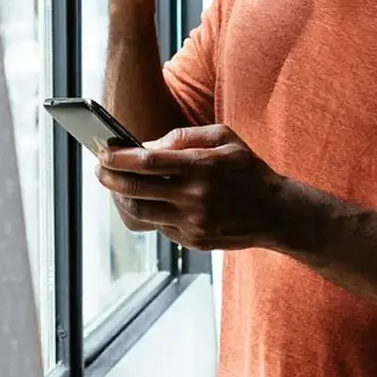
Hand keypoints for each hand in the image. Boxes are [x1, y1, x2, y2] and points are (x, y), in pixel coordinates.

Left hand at [93, 124, 304, 251]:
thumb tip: (147, 145)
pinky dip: (144, 211)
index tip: (103, 151)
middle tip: (99, 168)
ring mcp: (193, 222)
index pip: (147, 162)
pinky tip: (140, 199)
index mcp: (202, 167)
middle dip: (110, 177)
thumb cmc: (247, 169)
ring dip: (121, 198)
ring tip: (115, 184)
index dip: (119, 157)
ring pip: (140, 212)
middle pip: (136, 189)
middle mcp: (195, 197)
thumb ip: (185, 136)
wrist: (276, 213)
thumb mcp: (225, 138)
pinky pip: (158, 225)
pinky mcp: (193, 240)